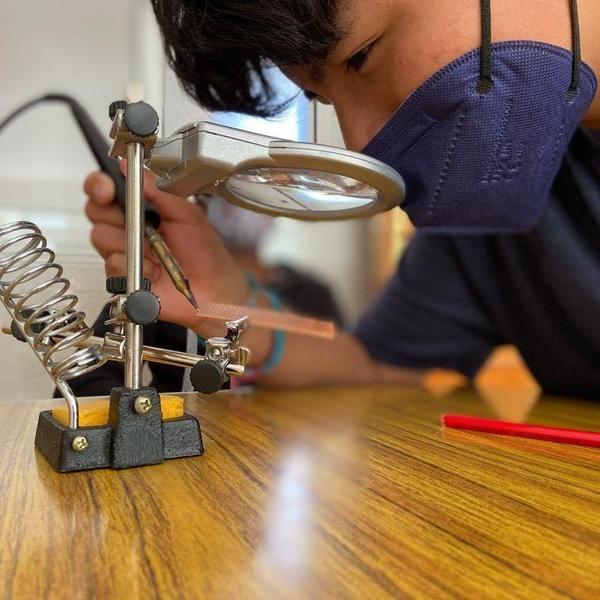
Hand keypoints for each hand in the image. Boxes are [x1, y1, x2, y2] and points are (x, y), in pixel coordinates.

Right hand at [84, 163, 250, 329]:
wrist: (214, 288)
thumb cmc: (204, 252)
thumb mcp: (185, 213)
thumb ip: (158, 188)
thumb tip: (128, 165)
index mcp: (141, 211)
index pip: (106, 191)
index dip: (99, 186)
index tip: (106, 187)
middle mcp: (128, 231)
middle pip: (95, 211)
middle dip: (108, 211)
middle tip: (130, 218)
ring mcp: (124, 255)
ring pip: (100, 236)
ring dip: (126, 241)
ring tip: (154, 250)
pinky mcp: (124, 279)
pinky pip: (112, 265)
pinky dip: (131, 265)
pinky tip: (152, 271)